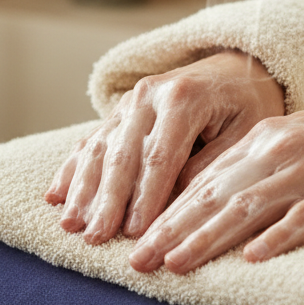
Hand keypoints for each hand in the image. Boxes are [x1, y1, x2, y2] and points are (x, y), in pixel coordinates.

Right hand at [45, 50, 285, 244]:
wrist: (237, 66)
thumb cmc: (248, 106)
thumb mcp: (246, 133)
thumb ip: (210, 166)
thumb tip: (174, 206)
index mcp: (184, 97)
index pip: (160, 156)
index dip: (146, 197)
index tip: (136, 233)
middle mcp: (150, 94)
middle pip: (122, 154)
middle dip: (106, 200)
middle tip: (95, 238)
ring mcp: (130, 101)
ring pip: (99, 148)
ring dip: (82, 190)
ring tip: (71, 226)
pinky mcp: (120, 111)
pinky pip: (91, 140)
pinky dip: (72, 170)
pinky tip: (56, 197)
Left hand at [128, 85, 303, 273]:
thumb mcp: (296, 144)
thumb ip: (257, 170)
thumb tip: (212, 205)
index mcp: (264, 138)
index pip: (203, 180)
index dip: (166, 212)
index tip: (134, 240)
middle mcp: (280, 152)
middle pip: (214, 195)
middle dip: (170, 230)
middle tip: (136, 261)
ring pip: (248, 207)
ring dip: (207, 238)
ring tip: (175, 264)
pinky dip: (278, 237)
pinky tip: (253, 259)